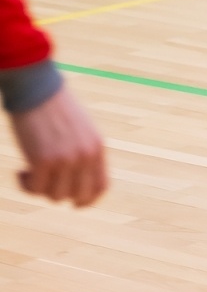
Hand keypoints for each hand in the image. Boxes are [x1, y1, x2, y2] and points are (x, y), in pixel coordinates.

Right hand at [10, 85, 106, 207]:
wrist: (37, 89)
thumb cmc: (54, 107)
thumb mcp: (80, 130)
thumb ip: (81, 152)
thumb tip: (73, 181)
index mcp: (97, 148)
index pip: (100, 187)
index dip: (87, 200)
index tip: (73, 202)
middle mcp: (85, 156)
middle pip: (78, 196)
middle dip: (61, 196)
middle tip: (45, 185)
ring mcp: (66, 159)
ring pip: (55, 196)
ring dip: (40, 189)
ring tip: (31, 172)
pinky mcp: (43, 160)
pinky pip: (36, 189)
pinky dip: (26, 184)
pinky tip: (21, 171)